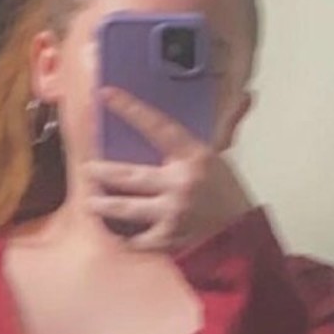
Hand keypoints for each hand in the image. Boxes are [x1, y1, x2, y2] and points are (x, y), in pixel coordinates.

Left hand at [86, 87, 253, 251]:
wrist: (240, 235)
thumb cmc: (226, 193)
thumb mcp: (220, 157)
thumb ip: (222, 128)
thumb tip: (247, 96)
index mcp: (194, 157)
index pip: (157, 126)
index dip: (130, 109)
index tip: (106, 94)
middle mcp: (180, 183)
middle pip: (130, 176)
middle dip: (103, 173)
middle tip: (86, 169)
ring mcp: (171, 213)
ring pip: (127, 209)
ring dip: (104, 206)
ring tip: (90, 202)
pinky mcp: (167, 239)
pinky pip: (136, 239)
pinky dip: (123, 238)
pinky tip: (111, 233)